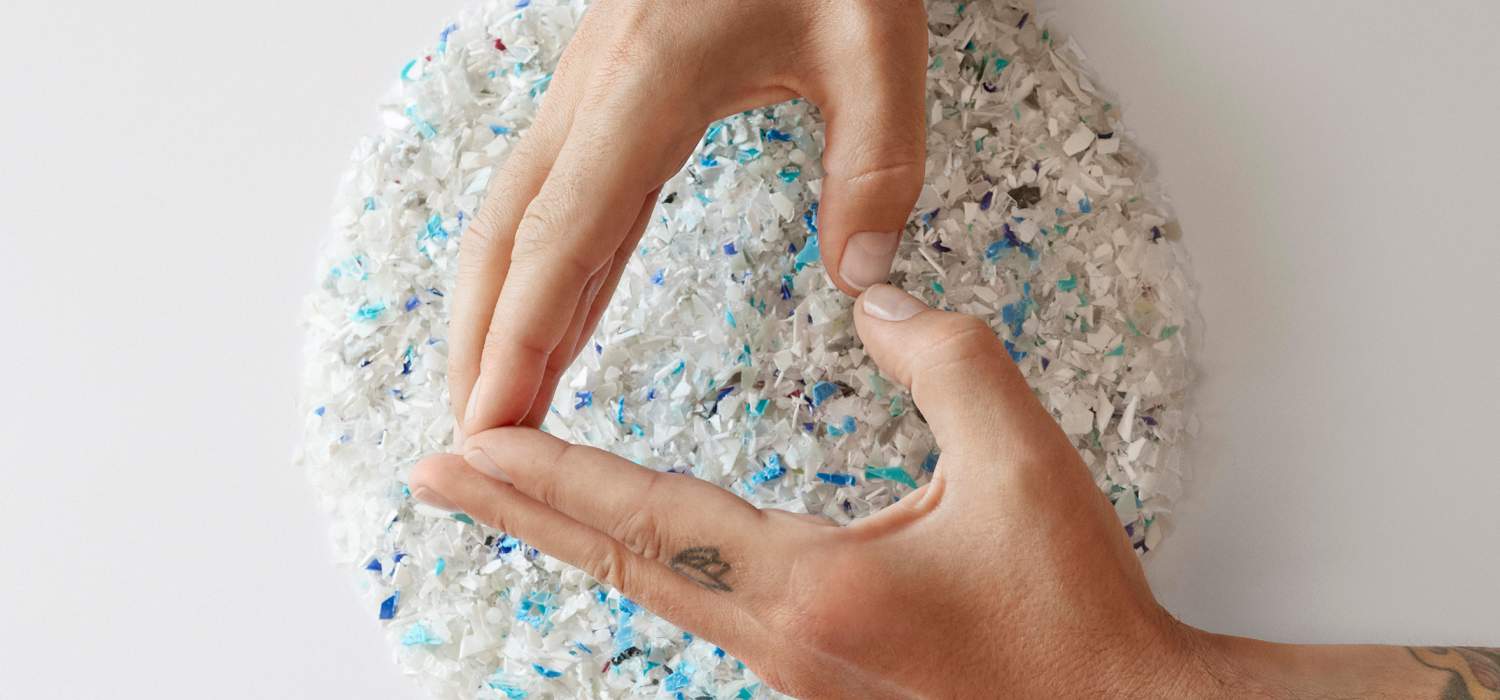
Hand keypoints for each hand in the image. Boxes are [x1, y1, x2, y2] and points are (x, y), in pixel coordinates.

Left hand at [412, 285, 1203, 697]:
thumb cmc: (1076, 609)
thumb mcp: (1024, 463)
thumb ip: (947, 360)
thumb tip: (876, 294)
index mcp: (813, 588)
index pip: (647, 513)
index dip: (549, 474)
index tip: (467, 443)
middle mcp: (780, 644)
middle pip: (619, 562)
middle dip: (519, 512)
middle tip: (433, 473)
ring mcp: (794, 679)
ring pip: (656, 593)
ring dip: (578, 537)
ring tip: (512, 498)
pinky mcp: (821, 686)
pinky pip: (707, 618)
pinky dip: (647, 566)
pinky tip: (636, 546)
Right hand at [447, 0, 927, 433]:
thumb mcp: (875, 39)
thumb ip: (876, 162)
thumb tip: (861, 278)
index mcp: (648, 85)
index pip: (565, 237)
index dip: (521, 337)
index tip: (492, 423)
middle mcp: (594, 92)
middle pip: (508, 236)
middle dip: (481, 342)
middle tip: (474, 440)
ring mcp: (588, 88)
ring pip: (513, 215)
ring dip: (492, 309)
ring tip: (492, 398)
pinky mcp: (605, 88)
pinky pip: (550, 192)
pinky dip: (534, 267)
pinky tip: (547, 314)